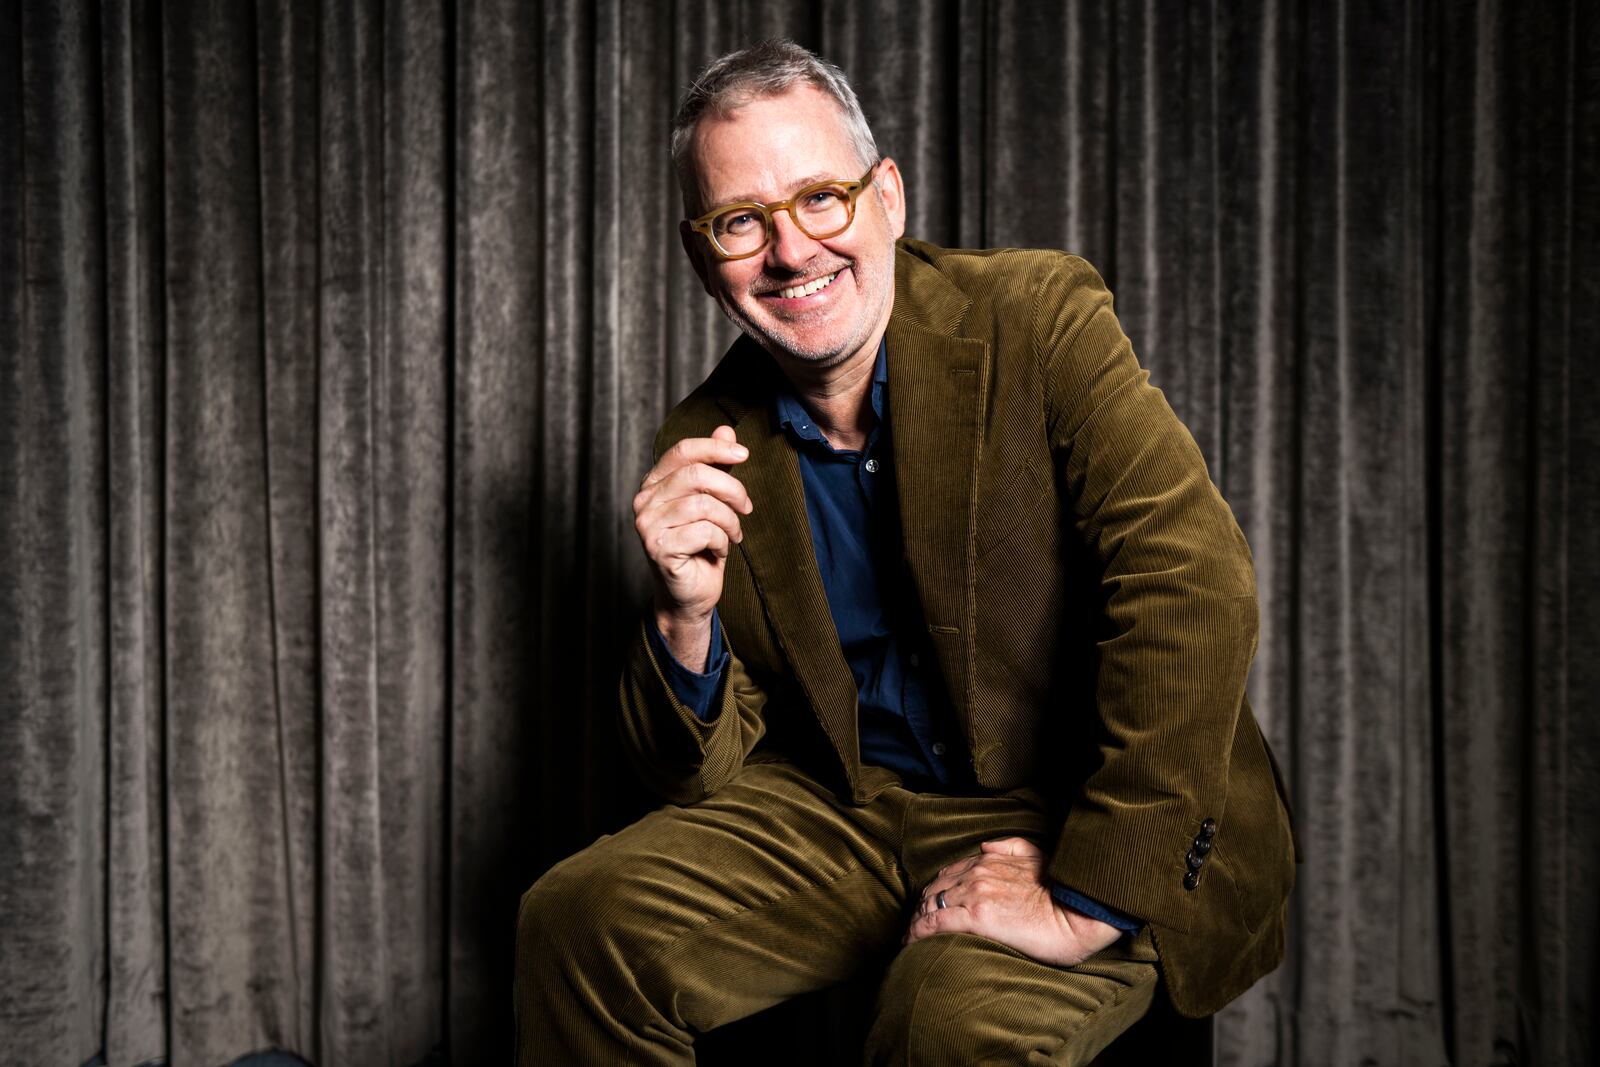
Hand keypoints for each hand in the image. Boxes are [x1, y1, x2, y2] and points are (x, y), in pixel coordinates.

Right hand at [632, 425, 752, 666]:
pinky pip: (704, 531)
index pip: (682, 451)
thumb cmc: (700, 546)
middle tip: (746, 507)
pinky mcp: (658, 548)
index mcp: (654, 484)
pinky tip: (718, 551)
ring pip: (703, 505)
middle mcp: (644, 501)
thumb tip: (726, 429)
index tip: (744, 455)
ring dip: (730, 521)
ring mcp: (647, 525)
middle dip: (732, 489)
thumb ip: (716, 466)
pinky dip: (721, 542)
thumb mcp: (713, 501)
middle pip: (696, 475)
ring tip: (732, 535)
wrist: (689, 595)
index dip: (715, 447)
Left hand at [904, 838, 1122, 966]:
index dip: (933, 892)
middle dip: (920, 909)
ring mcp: (976, 893)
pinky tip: (911, 943)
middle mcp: (978, 873)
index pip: (947, 875)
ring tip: (908, 939)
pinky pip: (935, 924)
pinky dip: (918, 932)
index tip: (927, 908)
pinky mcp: (977, 917)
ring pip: (929, 905)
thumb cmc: (1065, 892)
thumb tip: (986, 845)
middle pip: (933, 889)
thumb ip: (1010, 847)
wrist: (1080, 911)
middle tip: (913, 928)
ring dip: (915, 922)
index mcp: (990, 860)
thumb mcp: (1037, 855)